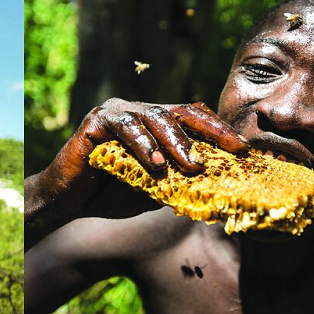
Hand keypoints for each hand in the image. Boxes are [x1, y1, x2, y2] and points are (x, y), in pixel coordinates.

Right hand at [26, 98, 249, 224]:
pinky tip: (154, 164)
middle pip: (180, 112)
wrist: (67, 201)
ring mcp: (115, 112)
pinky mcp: (95, 121)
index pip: (193, 119)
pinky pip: (124, 127)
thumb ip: (179, 182)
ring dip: (176, 142)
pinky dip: (142, 144)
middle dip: (210, 131)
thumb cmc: (111, 194)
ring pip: (155, 117)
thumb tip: (220, 189)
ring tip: (191, 165)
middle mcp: (137, 111)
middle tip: (232, 151)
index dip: (220, 131)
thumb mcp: (155, 189)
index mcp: (154, 124)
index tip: (246, 150)